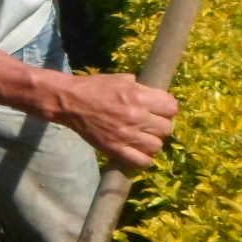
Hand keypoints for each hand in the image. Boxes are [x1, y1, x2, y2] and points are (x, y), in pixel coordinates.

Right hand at [49, 72, 176, 169]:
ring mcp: (126, 134)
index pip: (172, 108)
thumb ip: (140, 86)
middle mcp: (136, 116)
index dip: (168, 109)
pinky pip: (142, 161)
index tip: (161, 110)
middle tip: (151, 125)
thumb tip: (154, 94)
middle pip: (167, 128)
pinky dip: (144, 159)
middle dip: (161, 125)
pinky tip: (139, 152)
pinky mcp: (115, 149)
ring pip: (157, 146)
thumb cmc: (94, 87)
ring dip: (153, 142)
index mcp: (138, 96)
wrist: (69, 102)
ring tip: (144, 138)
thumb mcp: (120, 79)